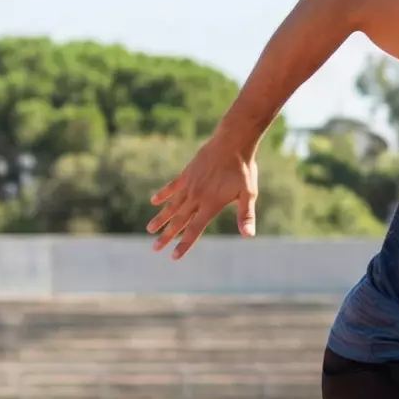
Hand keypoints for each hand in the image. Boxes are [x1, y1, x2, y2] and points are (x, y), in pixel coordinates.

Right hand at [147, 137, 258, 258]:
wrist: (233, 142)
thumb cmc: (244, 170)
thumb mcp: (248, 194)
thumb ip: (245, 215)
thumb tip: (248, 235)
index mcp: (210, 204)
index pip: (194, 230)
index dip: (184, 244)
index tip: (174, 256)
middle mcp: (196, 197)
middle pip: (179, 221)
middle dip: (166, 236)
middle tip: (154, 248)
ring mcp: (189, 184)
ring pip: (172, 206)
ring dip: (161, 219)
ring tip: (150, 229)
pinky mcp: (187, 173)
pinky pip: (172, 187)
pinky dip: (163, 195)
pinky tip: (154, 201)